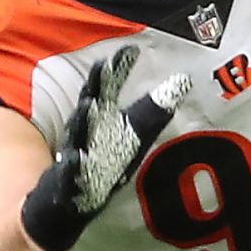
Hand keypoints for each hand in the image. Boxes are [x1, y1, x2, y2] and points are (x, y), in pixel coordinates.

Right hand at [20, 46, 189, 250]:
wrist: (68, 202)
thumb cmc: (104, 158)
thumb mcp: (134, 132)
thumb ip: (155, 106)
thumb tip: (184, 80)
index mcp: (101, 116)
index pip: (109, 86)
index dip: (119, 68)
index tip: (132, 49)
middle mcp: (85, 130)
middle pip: (90, 102)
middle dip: (97, 85)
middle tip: (104, 65)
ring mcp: (74, 154)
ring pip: (78, 134)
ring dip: (83, 120)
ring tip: (89, 105)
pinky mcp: (67, 182)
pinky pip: (69, 173)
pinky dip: (72, 166)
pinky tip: (76, 160)